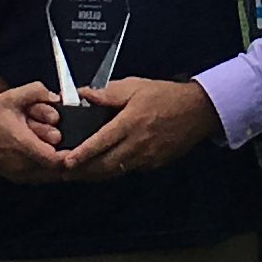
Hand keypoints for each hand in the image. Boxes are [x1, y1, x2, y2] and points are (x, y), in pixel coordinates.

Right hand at [0, 80, 63, 181]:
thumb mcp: (11, 97)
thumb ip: (36, 91)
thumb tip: (55, 97)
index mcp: (22, 143)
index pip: (55, 159)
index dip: (68, 154)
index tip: (73, 144)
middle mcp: (21, 163)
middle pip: (55, 170)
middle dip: (63, 158)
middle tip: (64, 145)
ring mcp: (17, 174)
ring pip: (48, 177)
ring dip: (56, 166)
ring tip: (57, 151)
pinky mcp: (15, 178)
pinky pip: (38, 179)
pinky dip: (46, 171)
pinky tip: (45, 157)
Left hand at [62, 78, 219, 179]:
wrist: (198, 110)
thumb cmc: (165, 95)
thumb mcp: (135, 86)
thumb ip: (107, 92)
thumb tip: (83, 94)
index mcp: (130, 122)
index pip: (100, 142)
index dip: (81, 154)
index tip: (66, 161)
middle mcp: (137, 143)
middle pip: (105, 165)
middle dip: (82, 172)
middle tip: (63, 173)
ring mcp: (147, 157)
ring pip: (116, 171)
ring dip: (96, 175)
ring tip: (78, 174)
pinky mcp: (154, 164)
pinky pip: (130, 170)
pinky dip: (114, 171)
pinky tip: (103, 169)